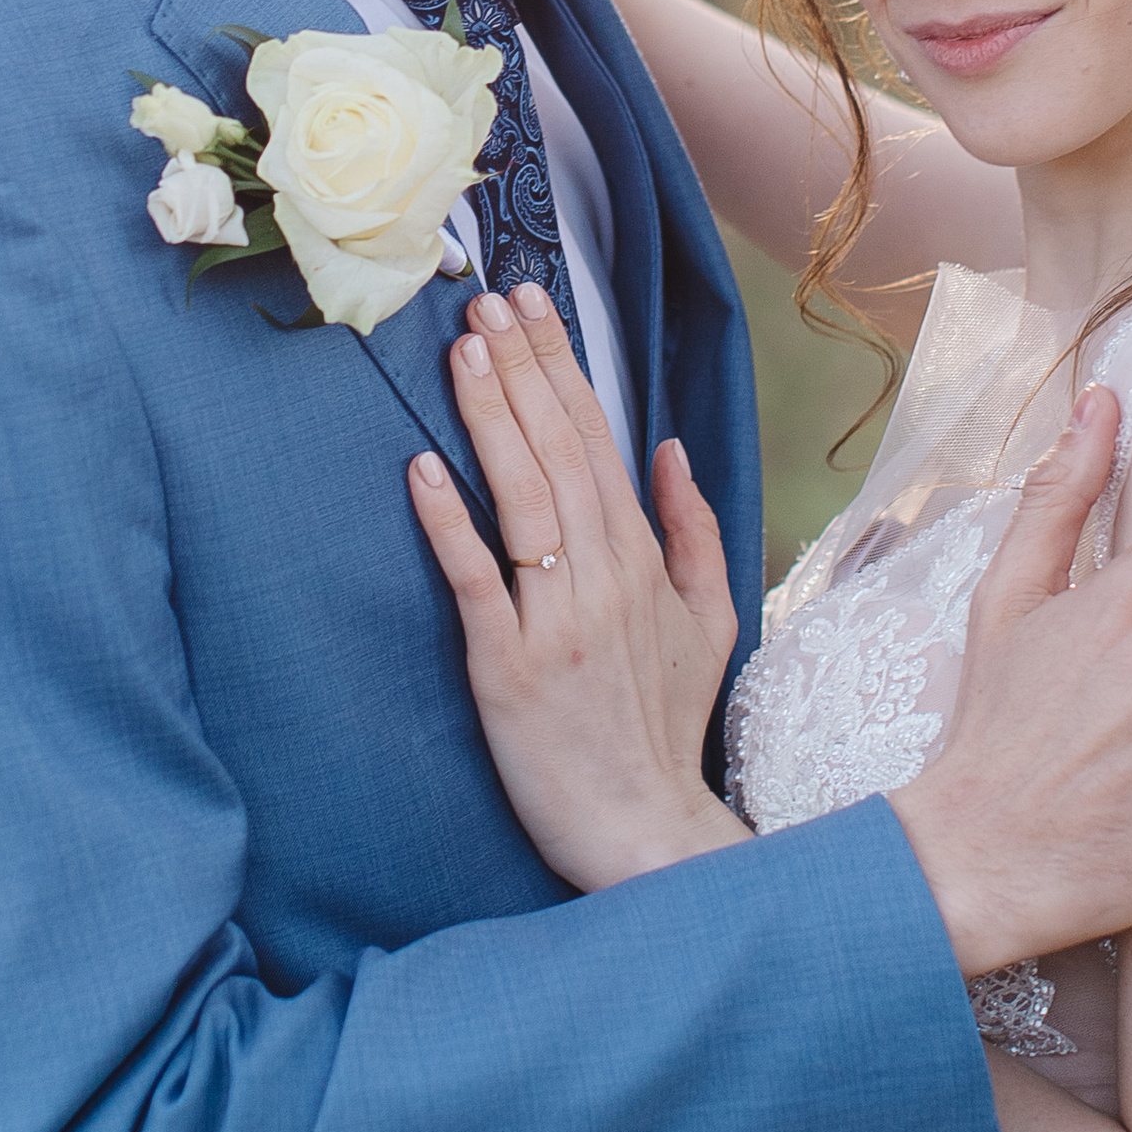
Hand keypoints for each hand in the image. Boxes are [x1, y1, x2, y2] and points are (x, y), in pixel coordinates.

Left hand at [408, 284, 749, 890]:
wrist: (645, 831)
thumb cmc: (664, 726)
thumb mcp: (709, 622)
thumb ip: (693, 531)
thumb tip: (669, 450)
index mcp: (644, 561)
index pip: (598, 440)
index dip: (560, 367)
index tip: (529, 305)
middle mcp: (605, 578)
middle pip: (559, 452)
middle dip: (523, 368)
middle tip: (485, 300)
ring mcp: (557, 621)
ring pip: (523, 499)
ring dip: (491, 420)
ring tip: (463, 354)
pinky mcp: (510, 668)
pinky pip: (479, 582)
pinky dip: (451, 525)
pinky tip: (422, 472)